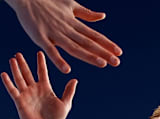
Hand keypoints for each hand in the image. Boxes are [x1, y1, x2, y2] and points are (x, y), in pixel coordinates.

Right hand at [1, 52, 76, 118]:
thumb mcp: (65, 104)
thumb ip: (69, 92)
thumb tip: (74, 80)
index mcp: (46, 88)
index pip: (42, 72)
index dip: (41, 63)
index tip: (39, 53)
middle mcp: (35, 90)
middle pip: (28, 73)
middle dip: (23, 64)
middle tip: (18, 54)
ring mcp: (27, 95)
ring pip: (20, 79)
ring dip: (16, 70)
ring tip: (12, 59)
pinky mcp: (20, 102)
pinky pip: (13, 90)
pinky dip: (8, 83)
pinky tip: (4, 74)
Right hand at [5, 0, 121, 73]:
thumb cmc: (48, 1)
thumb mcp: (70, 5)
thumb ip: (86, 14)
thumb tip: (102, 16)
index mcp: (73, 22)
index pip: (94, 35)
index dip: (107, 44)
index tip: (119, 52)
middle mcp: (67, 29)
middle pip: (88, 42)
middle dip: (103, 52)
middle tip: (117, 62)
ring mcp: (54, 33)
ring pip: (74, 47)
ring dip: (89, 56)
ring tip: (102, 64)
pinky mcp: (40, 37)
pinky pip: (50, 50)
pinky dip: (58, 60)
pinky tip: (66, 69)